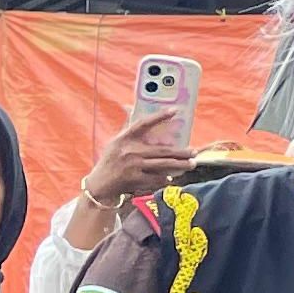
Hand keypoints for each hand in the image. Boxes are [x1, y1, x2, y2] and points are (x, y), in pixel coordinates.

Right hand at [80, 111, 198, 216]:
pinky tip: (173, 177)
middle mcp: (129, 151)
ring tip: (192, 164)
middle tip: (194, 152)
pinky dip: (165, 178)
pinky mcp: (134, 180)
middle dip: (181, 152)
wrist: (99, 186)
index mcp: (124, 139)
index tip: (175, 111)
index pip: (143, 124)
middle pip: (161, 150)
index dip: (159, 116)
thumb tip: (131, 107)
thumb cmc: (110, 162)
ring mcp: (133, 166)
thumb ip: (127, 129)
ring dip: (179, 165)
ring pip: (162, 165)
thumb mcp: (115, 143)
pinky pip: (156, 178)